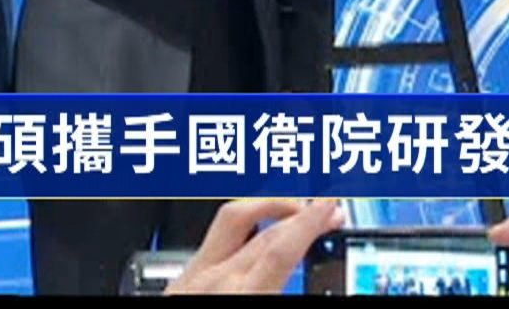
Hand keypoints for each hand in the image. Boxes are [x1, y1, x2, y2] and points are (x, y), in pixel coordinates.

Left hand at [166, 197, 344, 294]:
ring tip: (289, 210)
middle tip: (324, 213)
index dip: (309, 223)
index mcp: (240, 297)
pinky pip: (213, 240)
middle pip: (262, 228)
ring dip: (266, 209)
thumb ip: (282, 296)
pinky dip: (241, 230)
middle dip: (299, 214)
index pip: (280, 247)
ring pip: (231, 220)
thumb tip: (305, 290)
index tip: (329, 210)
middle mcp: (213, 280)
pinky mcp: (179, 280)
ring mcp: (192, 276)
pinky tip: (251, 238)